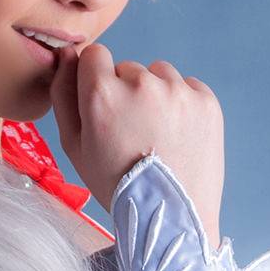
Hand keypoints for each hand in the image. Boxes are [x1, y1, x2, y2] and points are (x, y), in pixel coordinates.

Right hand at [47, 46, 224, 250]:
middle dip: (126, 92)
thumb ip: (63, 94)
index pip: (94, 55)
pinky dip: (183, 105)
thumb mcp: (74, 146)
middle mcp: (141, 85)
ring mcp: (178, 92)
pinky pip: (187, 87)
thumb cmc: (116, 184)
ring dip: (155, 95)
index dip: (96, 81)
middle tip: (132, 133)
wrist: (171, 217)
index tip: (105, 108)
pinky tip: (177, 135)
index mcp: (103, 94)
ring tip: (156, 136)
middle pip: (128, 68)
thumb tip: (66, 53)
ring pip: (158, 74)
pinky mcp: (206, 101)